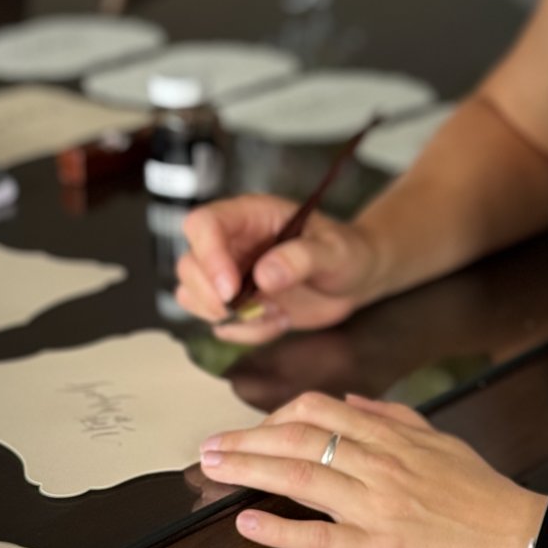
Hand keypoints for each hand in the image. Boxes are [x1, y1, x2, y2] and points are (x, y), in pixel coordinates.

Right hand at [177, 195, 382, 344]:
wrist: (358, 277)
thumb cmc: (347, 251)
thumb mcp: (335, 251)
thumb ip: (303, 257)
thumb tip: (265, 274)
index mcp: (251, 215)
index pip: (204, 224)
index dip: (207, 255)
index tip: (230, 288)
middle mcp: (234, 242)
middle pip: (189, 264)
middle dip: (209, 296)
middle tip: (244, 310)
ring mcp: (233, 274)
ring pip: (193, 296)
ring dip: (226, 317)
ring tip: (272, 314)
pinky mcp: (240, 303)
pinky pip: (220, 323)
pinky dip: (245, 332)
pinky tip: (279, 321)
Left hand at [199, 389, 543, 547]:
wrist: (521, 539)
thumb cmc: (485, 495)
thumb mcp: (443, 442)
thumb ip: (395, 419)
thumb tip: (352, 403)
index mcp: (394, 440)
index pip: (320, 412)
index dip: (274, 416)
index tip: (249, 427)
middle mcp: (381, 467)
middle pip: (299, 440)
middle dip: (246, 441)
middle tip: (209, 447)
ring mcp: (378, 508)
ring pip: (301, 479)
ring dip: (249, 472)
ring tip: (213, 471)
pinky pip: (321, 537)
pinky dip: (280, 529)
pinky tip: (248, 524)